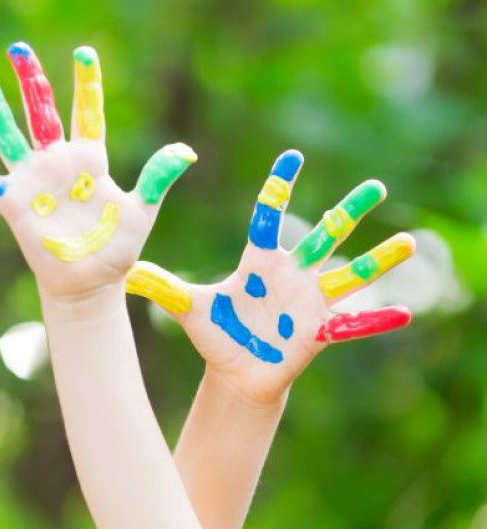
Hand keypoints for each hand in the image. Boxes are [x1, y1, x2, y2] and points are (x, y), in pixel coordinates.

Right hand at [0, 42, 195, 299]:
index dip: (86, 84)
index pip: (86, 112)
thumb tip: (186, 151)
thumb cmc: (116, 247)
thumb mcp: (143, 210)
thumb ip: (157, 176)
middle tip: (18, 48)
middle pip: (41, 112)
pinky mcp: (13, 204)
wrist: (90, 283)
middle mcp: (57, 162)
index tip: (84, 52)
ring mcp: (33, 181)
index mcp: (89, 159)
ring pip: (10, 135)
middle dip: (31, 80)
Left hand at [127, 149, 413, 404]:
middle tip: (375, 184)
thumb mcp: (185, 307)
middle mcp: (291, 276)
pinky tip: (407, 314)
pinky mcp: (319, 332)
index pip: (269, 217)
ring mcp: (309, 302)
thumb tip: (122, 268)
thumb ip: (158, 284)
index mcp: (259, 263)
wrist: (235, 373)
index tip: (293, 156)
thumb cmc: (216, 334)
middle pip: (323, 236)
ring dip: (377, 259)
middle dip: (348, 211)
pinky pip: (353, 325)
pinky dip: (377, 321)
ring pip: (348, 274)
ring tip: (407, 241)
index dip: (279, 188)